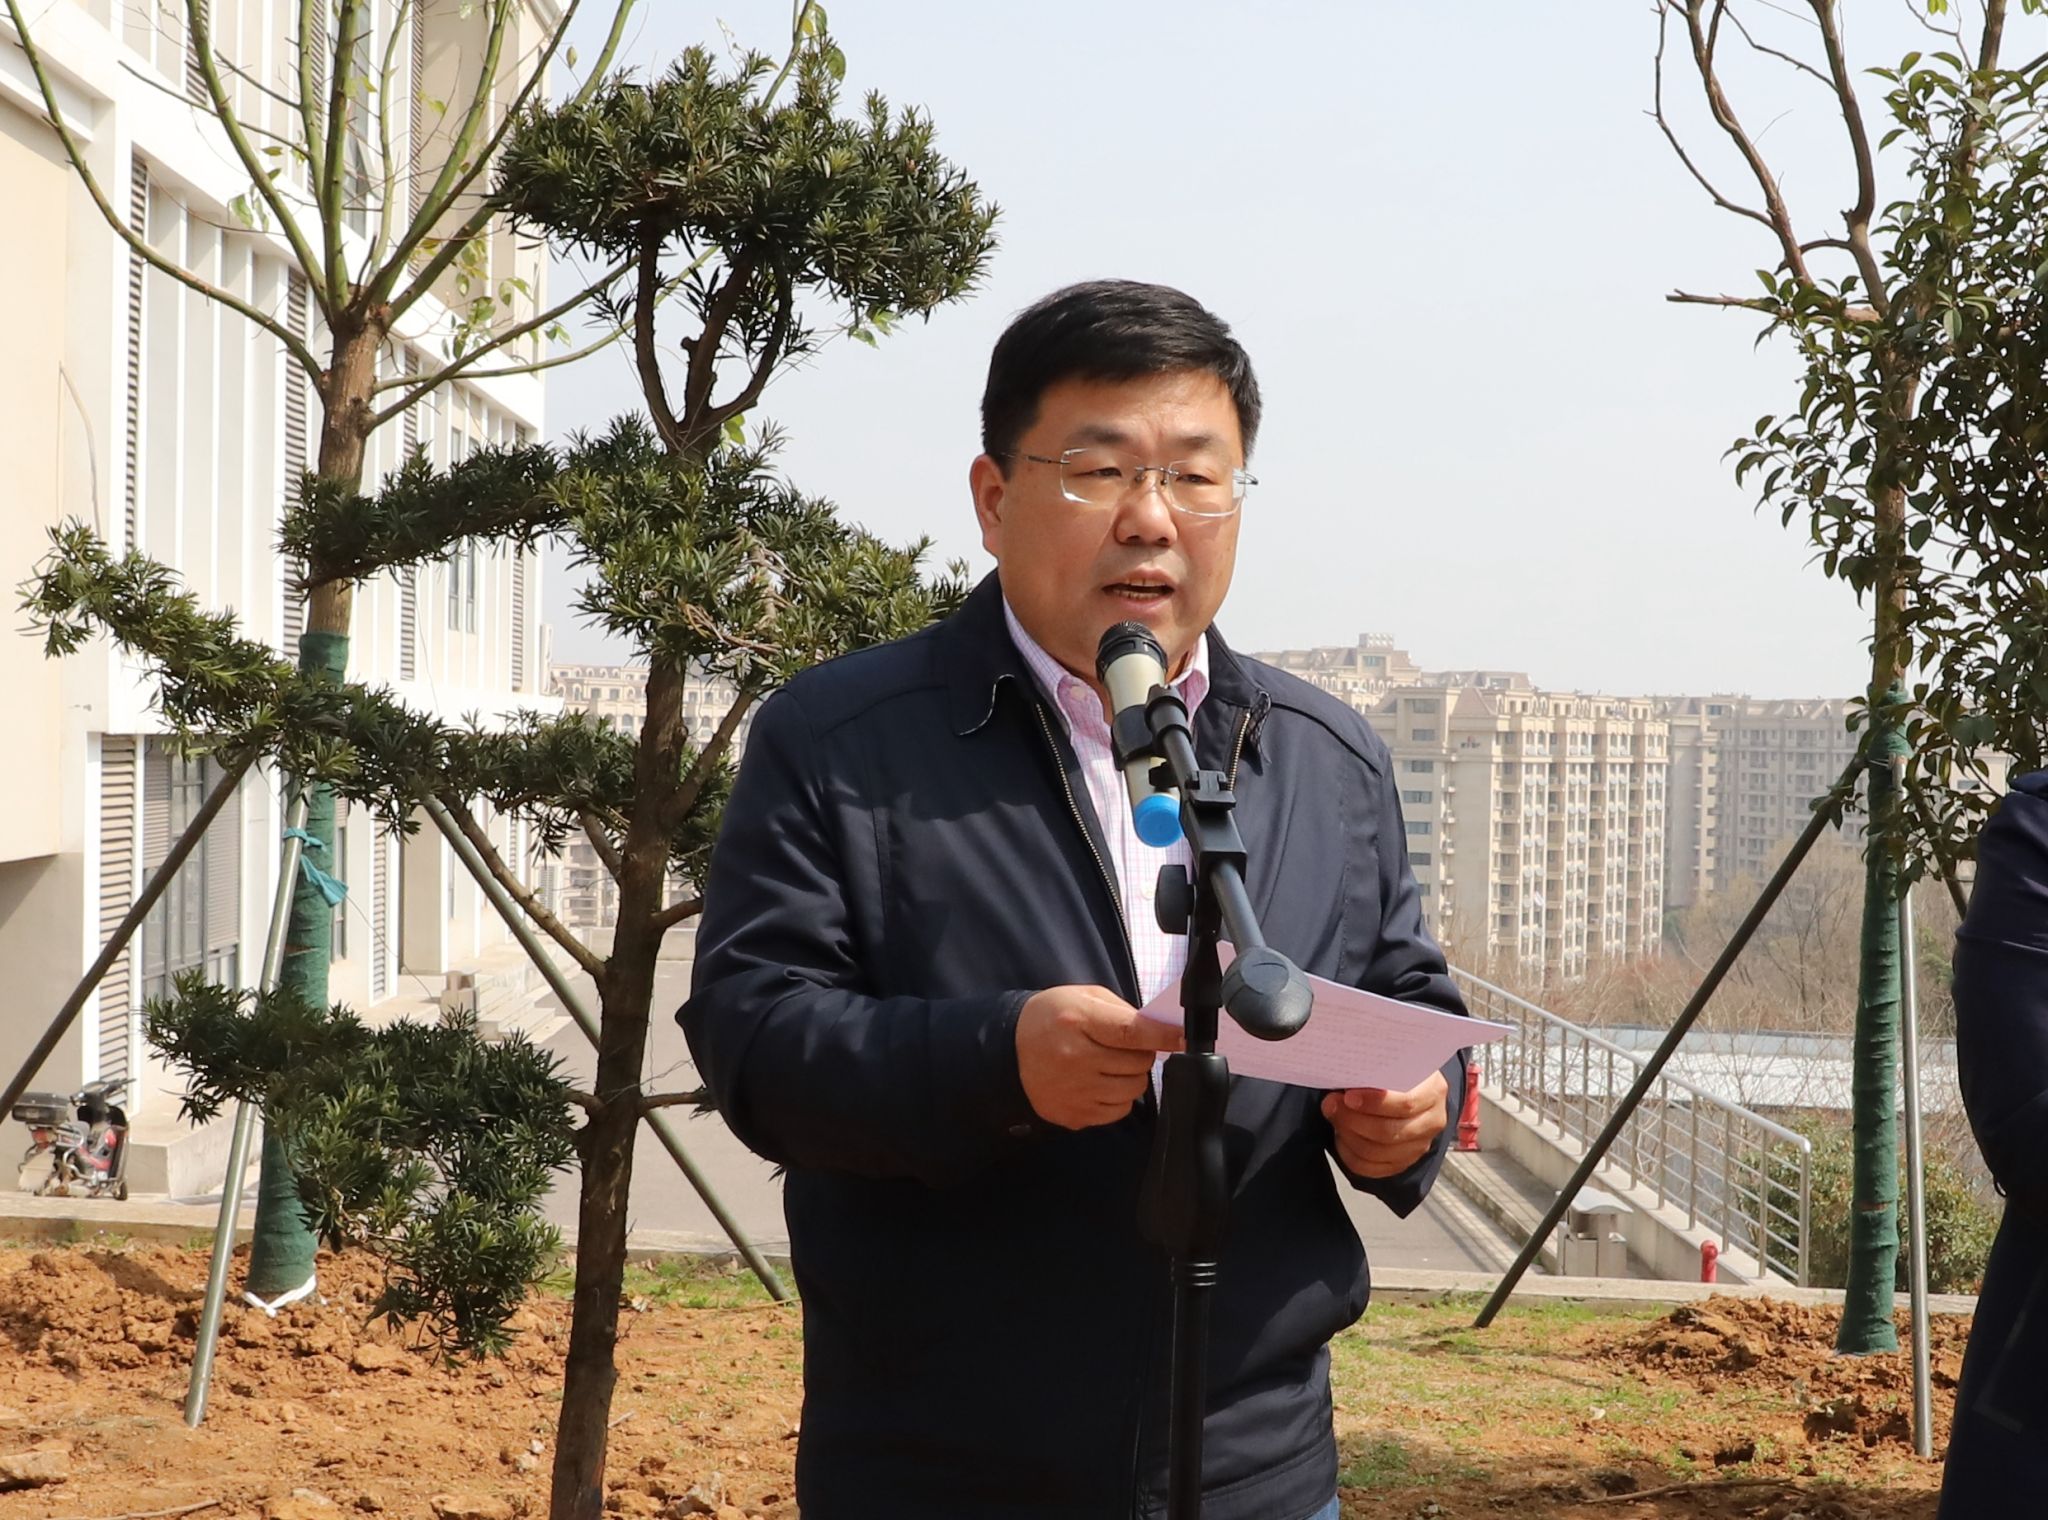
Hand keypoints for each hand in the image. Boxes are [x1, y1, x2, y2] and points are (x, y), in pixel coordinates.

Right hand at [1016, 985, 1184, 1129]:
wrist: (1007, 1051)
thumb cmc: (1050, 1018)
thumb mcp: (1082, 997)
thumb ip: (1121, 1011)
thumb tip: (1158, 1028)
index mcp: (1078, 1022)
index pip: (1132, 1031)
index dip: (1163, 1035)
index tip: (1182, 1036)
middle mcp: (1076, 1059)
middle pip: (1139, 1063)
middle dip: (1141, 1053)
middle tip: (1123, 1046)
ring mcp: (1075, 1091)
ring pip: (1134, 1089)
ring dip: (1131, 1076)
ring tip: (1109, 1064)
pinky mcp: (1074, 1114)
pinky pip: (1119, 1110)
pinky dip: (1118, 1097)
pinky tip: (1100, 1082)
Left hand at [1321, 1070, 1450, 1178]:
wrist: (1410, 1089)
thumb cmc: (1396, 1073)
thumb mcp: (1392, 1063)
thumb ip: (1374, 1071)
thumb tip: (1343, 1085)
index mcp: (1433, 1091)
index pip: (1406, 1103)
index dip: (1374, 1102)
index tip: (1348, 1096)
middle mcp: (1432, 1121)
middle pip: (1389, 1131)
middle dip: (1352, 1120)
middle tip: (1331, 1105)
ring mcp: (1420, 1145)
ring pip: (1377, 1152)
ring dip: (1348, 1136)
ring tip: (1334, 1117)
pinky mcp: (1404, 1162)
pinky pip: (1372, 1168)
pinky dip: (1350, 1154)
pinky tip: (1341, 1137)